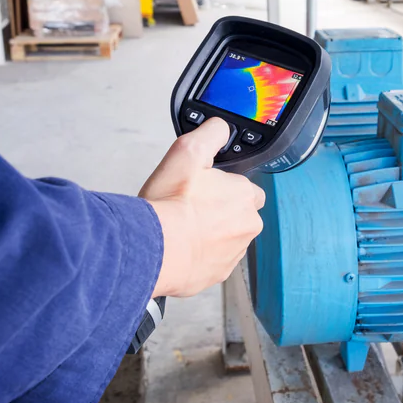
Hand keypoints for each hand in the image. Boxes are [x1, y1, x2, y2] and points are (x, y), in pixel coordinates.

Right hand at [141, 118, 264, 297]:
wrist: (154, 249)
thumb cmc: (170, 205)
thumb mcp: (188, 152)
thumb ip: (211, 134)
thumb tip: (221, 128)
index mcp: (245, 196)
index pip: (244, 188)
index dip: (221, 187)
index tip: (201, 189)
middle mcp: (247, 225)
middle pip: (236, 214)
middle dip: (217, 212)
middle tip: (188, 209)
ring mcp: (234, 253)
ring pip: (225, 238)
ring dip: (208, 234)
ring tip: (181, 228)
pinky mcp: (218, 274)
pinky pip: (212, 260)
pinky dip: (199, 255)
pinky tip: (180, 247)